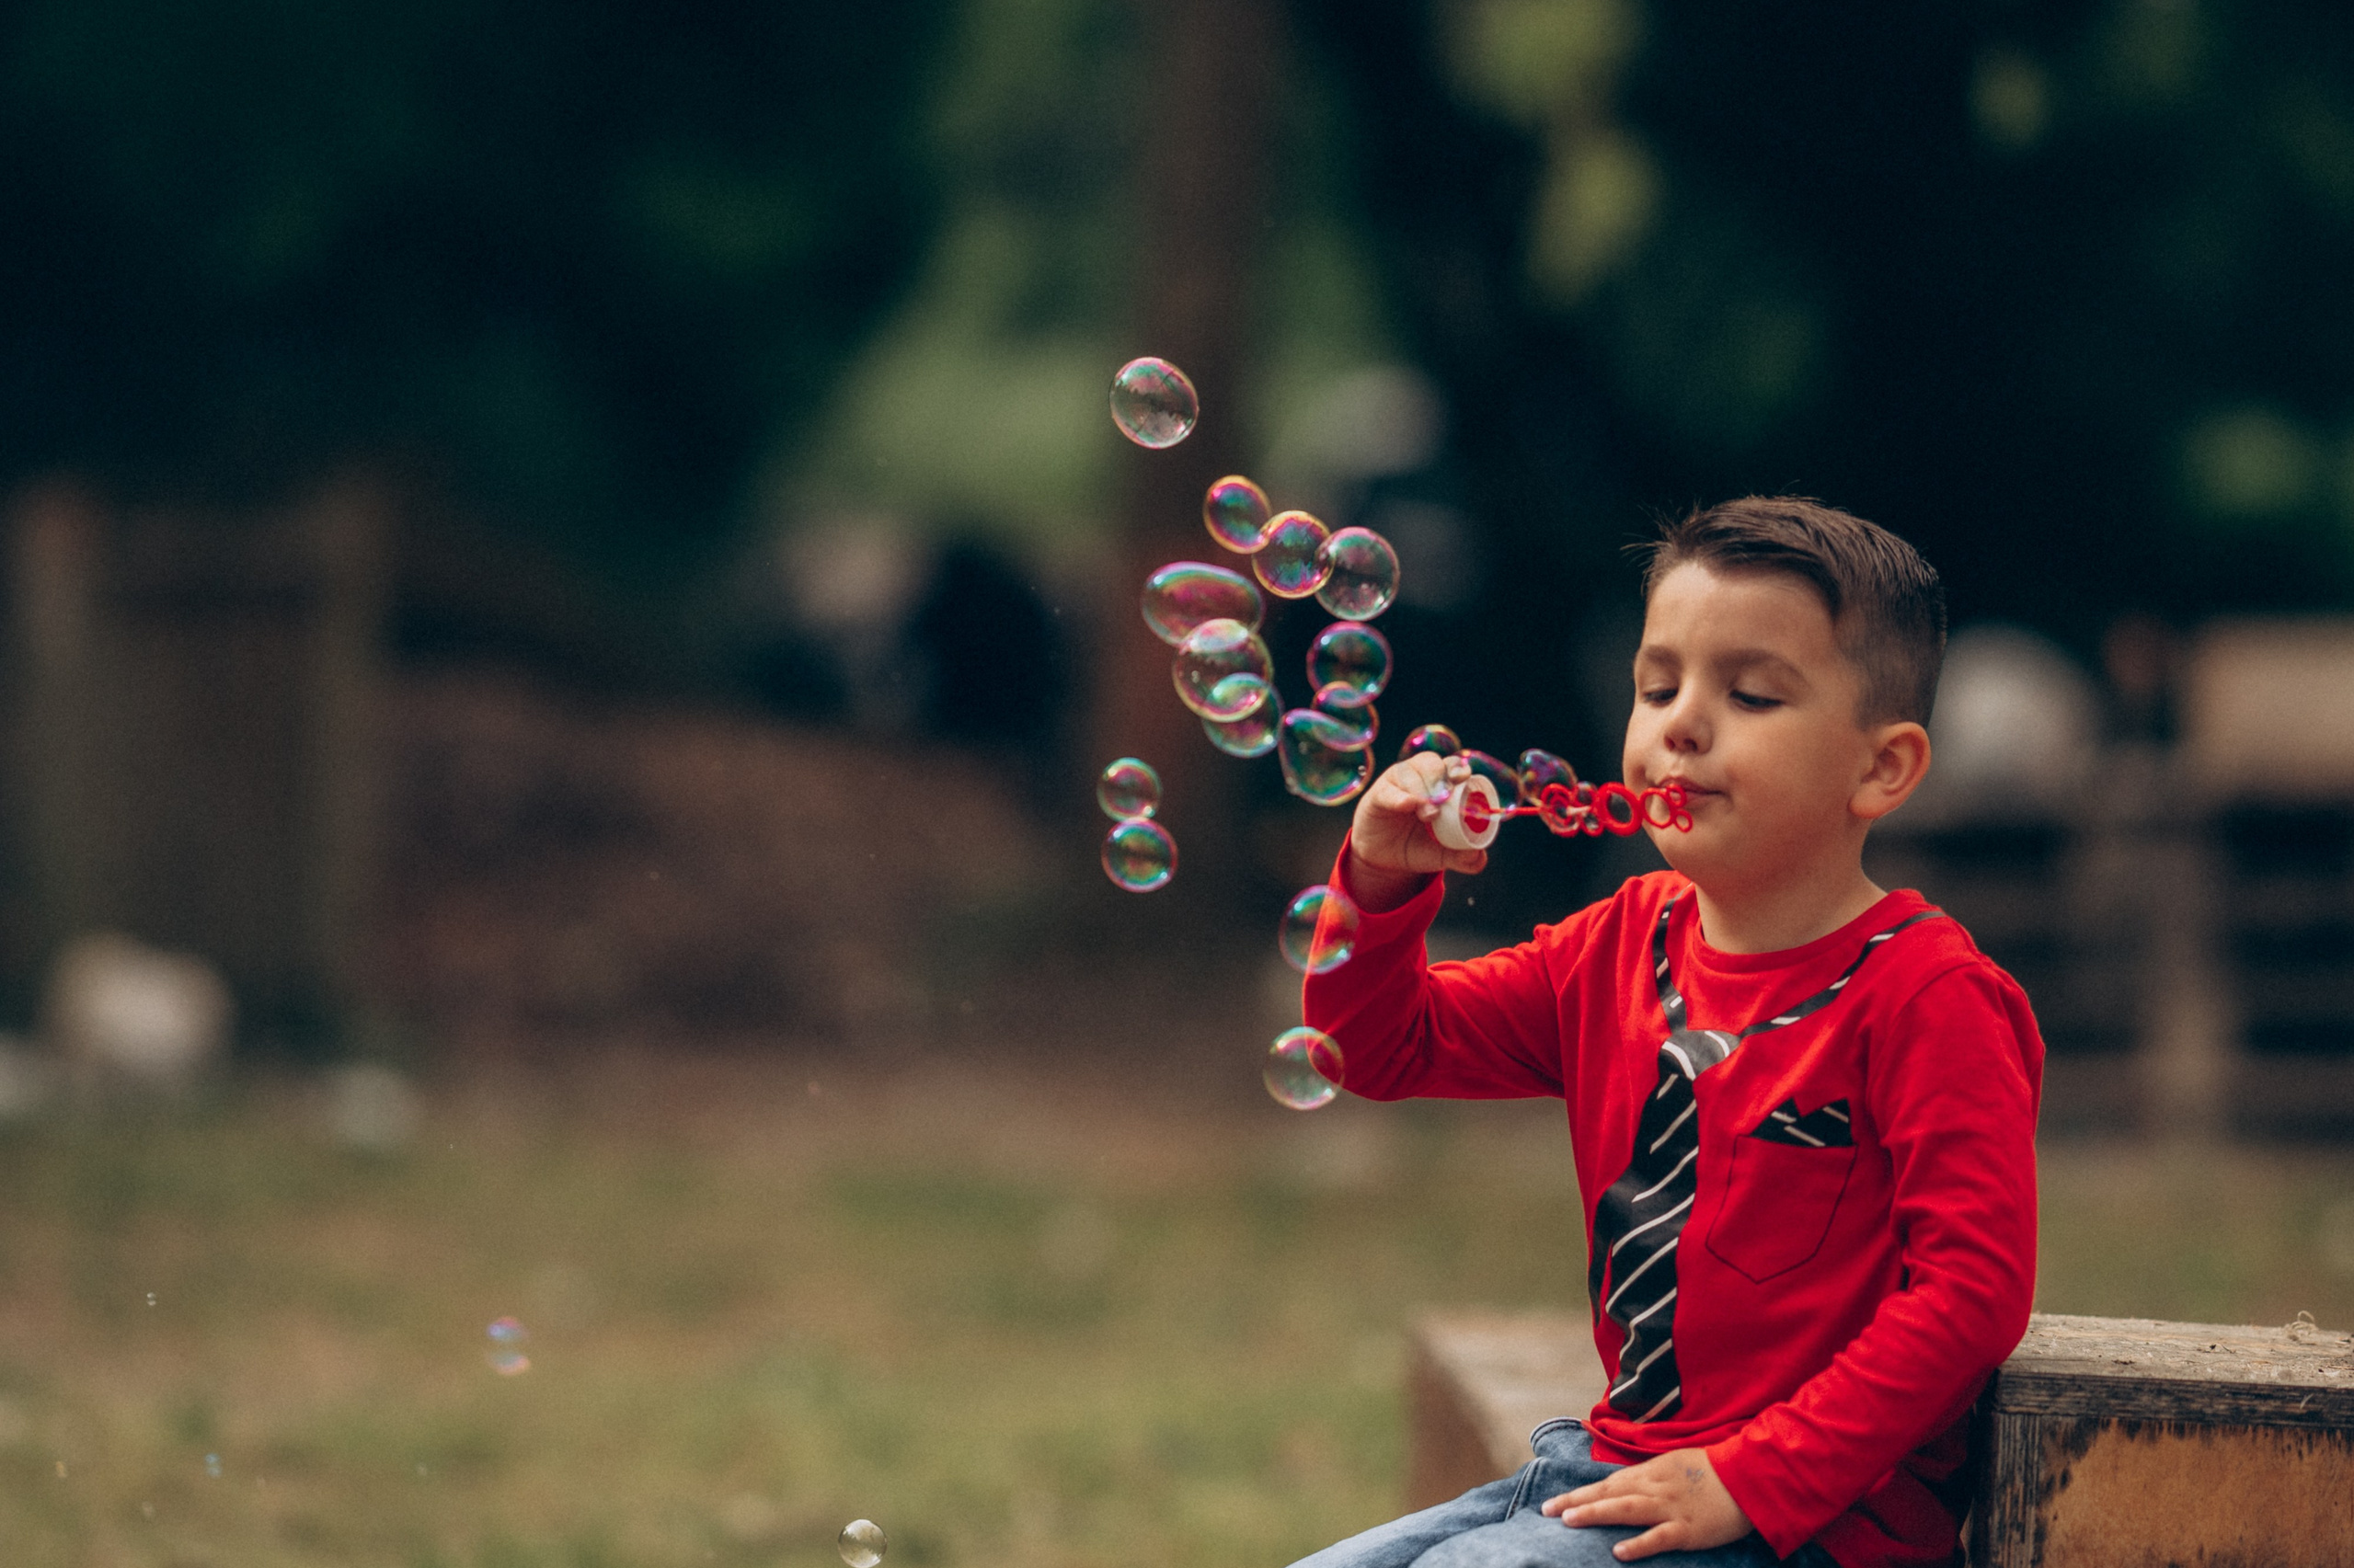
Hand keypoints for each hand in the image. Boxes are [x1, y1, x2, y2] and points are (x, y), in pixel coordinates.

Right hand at [1345, 752, 1486, 910]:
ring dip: (1423, 792)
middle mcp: (1419, 777)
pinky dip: (1400, 797)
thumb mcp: (1443, 854)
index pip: (1452, 766)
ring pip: (1411, 774)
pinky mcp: (1378, 795)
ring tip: (1430, 815)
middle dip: (1442, 779)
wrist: (1384, 859)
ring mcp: (1397, 784)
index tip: (1464, 779)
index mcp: (1440, 785)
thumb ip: (1463, 857)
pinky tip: (1408, 805)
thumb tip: (1479, 857)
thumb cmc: (1417, 845)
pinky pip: (1388, 791)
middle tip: (1447, 799)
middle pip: (1432, 763)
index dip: (1459, 769)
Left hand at [1540, 1448, 1751, 1561]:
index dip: (1580, 1492)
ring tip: (1568, 1521)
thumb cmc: (1713, 1470)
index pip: (1608, 1483)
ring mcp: (1671, 1508)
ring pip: (1627, 1509)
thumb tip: (1618, 1487)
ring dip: (1596, 1513)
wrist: (1749, 1476)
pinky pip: (1660, 1537)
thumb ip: (1647, 1477)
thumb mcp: (1674, 1465)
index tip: (1554, 1502)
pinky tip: (1618, 1551)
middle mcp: (1655, 1487)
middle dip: (1577, 1501)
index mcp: (1651, 1472)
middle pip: (1609, 1493)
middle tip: (1546, 1511)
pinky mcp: (1688, 1529)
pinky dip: (1639, 1544)